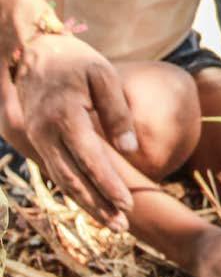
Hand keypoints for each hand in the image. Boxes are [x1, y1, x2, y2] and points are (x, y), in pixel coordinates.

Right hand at [8, 34, 136, 230]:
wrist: (35, 50)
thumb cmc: (76, 60)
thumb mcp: (103, 75)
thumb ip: (117, 112)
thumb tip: (129, 150)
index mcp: (64, 116)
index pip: (90, 159)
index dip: (109, 184)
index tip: (128, 204)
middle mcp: (45, 133)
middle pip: (73, 178)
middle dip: (98, 205)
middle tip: (122, 226)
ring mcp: (37, 138)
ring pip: (62, 180)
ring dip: (86, 203)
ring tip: (111, 222)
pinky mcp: (37, 140)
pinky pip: (56, 170)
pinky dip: (74, 189)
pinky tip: (92, 202)